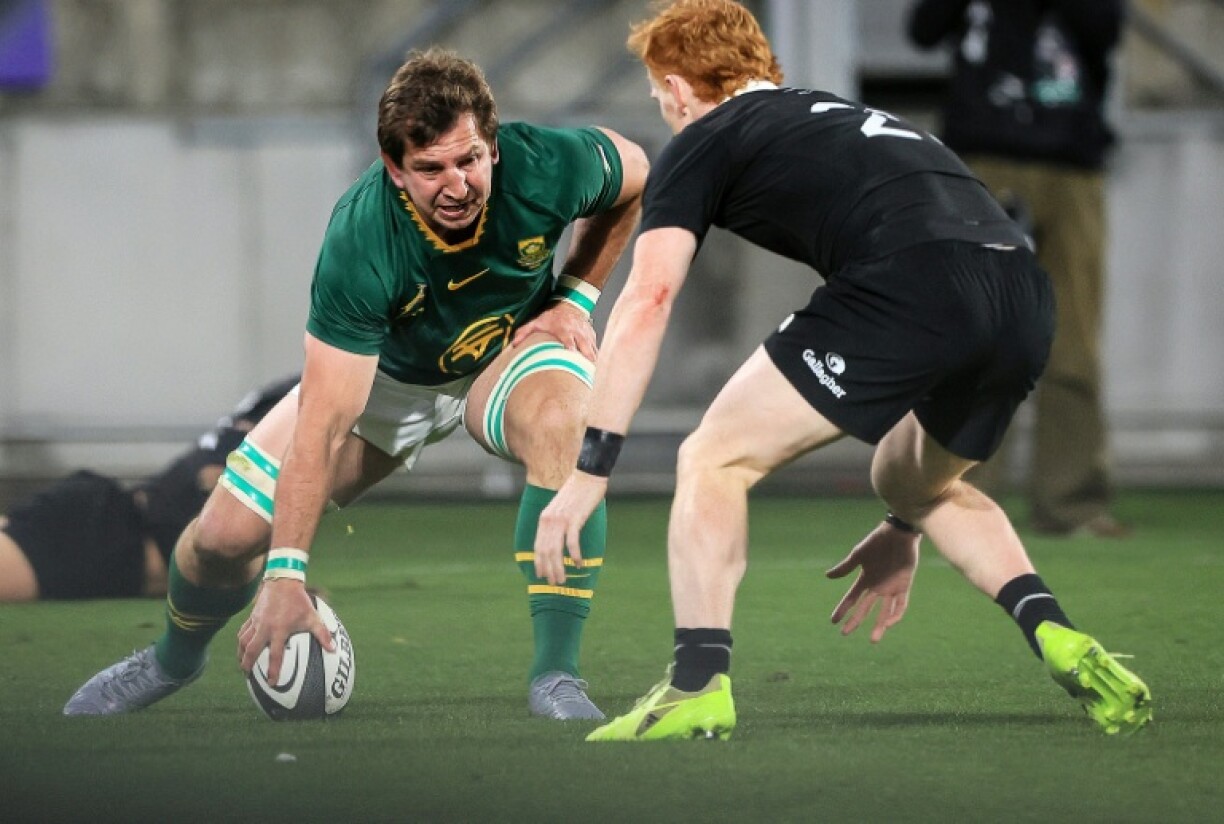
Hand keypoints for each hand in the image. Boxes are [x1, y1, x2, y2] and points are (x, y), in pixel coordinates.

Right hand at [237, 578, 333, 680]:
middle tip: (248, 676)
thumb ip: (323, 634)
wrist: (283, 581)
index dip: (273, 670)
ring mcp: (256, 621)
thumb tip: (333, 649)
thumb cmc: (299, 600)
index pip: (274, 654)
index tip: (272, 683)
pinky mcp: (251, 616)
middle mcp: (264, 627)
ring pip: (243, 641)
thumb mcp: (313, 617)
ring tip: (242, 665)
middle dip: (247, 665)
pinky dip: (241, 641)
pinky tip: (242, 647)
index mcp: (279, 630)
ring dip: (241, 654)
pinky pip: (242, 631)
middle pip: (251, 650)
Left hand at [512, 302, 597, 360]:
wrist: (569, 305)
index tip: (572, 356)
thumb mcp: (537, 322)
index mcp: (563, 329)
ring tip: (591, 371)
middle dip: (587, 356)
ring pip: (592, 347)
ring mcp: (585, 333)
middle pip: (584, 345)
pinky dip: (595, 356)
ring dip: (592, 359)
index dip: (571, 348)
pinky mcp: (591, 335)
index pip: (568, 339)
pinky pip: (595, 347)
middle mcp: (576, 331)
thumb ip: (524, 332)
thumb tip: (513, 344)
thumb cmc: (552, 317)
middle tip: (587, 368)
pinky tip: (593, 366)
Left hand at [534, 472, 608, 584]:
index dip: (539, 563)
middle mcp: (549, 521)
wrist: (588, 475)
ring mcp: (561, 520)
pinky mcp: (574, 519)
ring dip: (559, 567)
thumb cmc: (577, 492)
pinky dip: (575, 555)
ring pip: (556, 551)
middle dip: (549, 570)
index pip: (538, 546)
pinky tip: (579, 564)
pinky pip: (572, 543)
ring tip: (563, 579)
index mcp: (544, 519)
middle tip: (555, 583)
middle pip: (546, 552)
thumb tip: (557, 540)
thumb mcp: (560, 509)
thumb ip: (556, 523)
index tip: (541, 576)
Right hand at [825, 521, 920, 642]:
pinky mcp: (904, 585)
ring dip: (879, 625)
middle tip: (845, 634)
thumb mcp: (858, 555)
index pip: (852, 598)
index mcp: (865, 579)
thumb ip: (845, 567)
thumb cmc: (877, 541)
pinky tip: (890, 623)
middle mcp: (877, 587)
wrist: (898, 533)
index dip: (843, 609)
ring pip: (884, 611)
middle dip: (855, 621)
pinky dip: (896, 615)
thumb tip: (826, 576)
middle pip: (865, 608)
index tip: (833, 621)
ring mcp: (891, 587)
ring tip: (873, 639)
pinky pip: (901, 604)